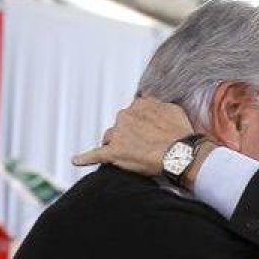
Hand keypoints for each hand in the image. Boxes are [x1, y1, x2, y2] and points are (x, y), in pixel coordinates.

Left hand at [72, 97, 194, 175]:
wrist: (181, 153)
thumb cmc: (180, 133)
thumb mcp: (172, 108)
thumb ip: (156, 103)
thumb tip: (147, 98)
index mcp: (138, 105)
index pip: (131, 114)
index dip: (138, 125)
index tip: (146, 133)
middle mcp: (125, 116)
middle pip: (119, 126)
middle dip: (127, 135)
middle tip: (143, 147)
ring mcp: (118, 134)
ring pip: (109, 138)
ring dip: (116, 145)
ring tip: (130, 156)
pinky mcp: (113, 152)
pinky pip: (95, 154)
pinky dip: (85, 158)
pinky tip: (76, 160)